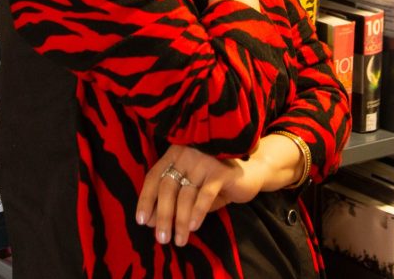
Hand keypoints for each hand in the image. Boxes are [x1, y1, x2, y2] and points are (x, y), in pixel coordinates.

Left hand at [136, 144, 264, 247]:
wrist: (251, 172)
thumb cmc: (215, 183)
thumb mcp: (191, 190)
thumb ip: (173, 202)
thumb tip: (152, 222)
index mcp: (175, 154)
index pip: (154, 176)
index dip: (145, 199)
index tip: (142, 221)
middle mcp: (187, 154)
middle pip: (167, 187)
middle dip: (162, 216)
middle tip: (161, 239)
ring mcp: (204, 160)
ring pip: (185, 194)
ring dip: (179, 221)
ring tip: (179, 240)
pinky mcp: (221, 172)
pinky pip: (204, 195)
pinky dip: (197, 212)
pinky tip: (193, 226)